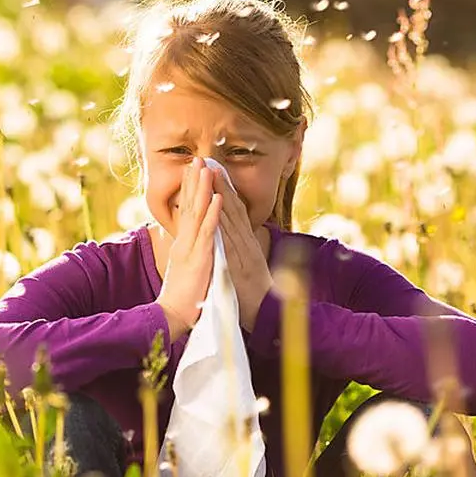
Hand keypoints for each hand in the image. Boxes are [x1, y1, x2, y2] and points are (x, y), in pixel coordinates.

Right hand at [155, 158, 222, 338]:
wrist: (172, 316)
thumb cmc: (182, 297)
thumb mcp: (185, 269)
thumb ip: (187, 253)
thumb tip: (189, 243)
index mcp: (182, 244)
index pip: (186, 211)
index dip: (190, 190)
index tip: (193, 170)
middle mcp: (184, 242)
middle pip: (189, 206)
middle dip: (194, 181)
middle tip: (197, 159)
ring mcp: (191, 248)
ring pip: (197, 213)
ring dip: (202, 189)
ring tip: (206, 168)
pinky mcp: (199, 258)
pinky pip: (208, 233)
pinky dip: (213, 214)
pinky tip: (217, 198)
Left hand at [210, 168, 273, 332]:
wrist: (266, 315)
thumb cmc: (252, 294)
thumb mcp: (245, 266)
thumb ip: (239, 250)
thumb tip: (232, 237)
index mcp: (245, 242)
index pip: (233, 211)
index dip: (223, 189)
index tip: (213, 170)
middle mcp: (246, 243)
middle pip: (232, 208)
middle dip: (220, 184)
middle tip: (209, 161)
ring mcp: (244, 252)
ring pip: (231, 219)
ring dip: (221, 195)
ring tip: (211, 174)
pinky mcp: (240, 265)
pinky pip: (230, 242)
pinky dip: (224, 224)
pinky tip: (217, 208)